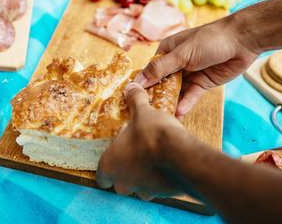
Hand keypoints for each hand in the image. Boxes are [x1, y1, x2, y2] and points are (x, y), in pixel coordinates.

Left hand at [96, 83, 190, 200]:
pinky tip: (167, 165)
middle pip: (119, 184)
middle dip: (126, 173)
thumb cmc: (153, 134)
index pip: (100, 177)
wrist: (182, 155)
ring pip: (139, 188)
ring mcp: (143, 191)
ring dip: (144, 178)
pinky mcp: (162, 194)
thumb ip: (134, 100)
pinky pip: (158, 189)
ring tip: (153, 160)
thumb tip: (131, 87)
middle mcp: (123, 182)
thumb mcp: (142, 112)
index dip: (106, 169)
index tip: (114, 159)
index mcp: (110, 164)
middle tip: (135, 155)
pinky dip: (161, 180)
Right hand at [135, 20, 258, 118]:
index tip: (134, 100)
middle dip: (157, 97)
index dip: (143, 84)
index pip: (150, 70)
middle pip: (162, 83)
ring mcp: (190, 73)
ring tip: (164, 118)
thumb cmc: (210, 40)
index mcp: (168, 50)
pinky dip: (185, 104)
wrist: (242, 41)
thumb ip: (161, 69)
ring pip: (176, 92)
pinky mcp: (203, 83)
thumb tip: (138, 81)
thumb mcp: (182, 54)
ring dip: (171, 103)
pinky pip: (191, 96)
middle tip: (150, 113)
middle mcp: (176, 62)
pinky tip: (180, 113)